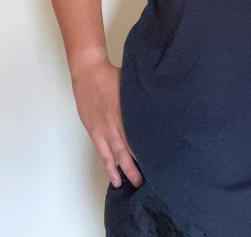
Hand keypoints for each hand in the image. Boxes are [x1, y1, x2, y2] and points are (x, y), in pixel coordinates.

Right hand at [71, 59, 143, 188]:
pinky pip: (101, 151)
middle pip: (125, 149)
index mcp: (124, 112)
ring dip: (121, 170)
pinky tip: (112, 174)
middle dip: (134, 166)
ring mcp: (101, 129)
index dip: (144, 150)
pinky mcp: (93, 130)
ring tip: (129, 184)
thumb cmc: (112, 76)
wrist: (88, 72)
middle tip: (145, 181)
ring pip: (112, 154)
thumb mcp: (131, 86)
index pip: (136, 136)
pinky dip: (107, 164)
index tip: (155, 162)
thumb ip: (140, 99)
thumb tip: (156, 107)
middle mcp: (113, 123)